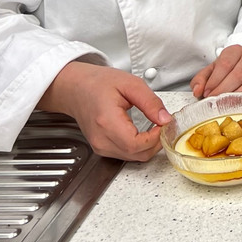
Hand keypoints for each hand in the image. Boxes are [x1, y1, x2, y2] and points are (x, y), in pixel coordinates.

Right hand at [39, 61, 170, 161]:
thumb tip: (166, 119)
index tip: (165, 124)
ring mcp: (100, 147)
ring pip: (133, 157)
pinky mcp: (101, 148)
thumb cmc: (98, 83)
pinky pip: (126, 154)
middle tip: (165, 125)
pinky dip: (139, 147)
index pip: (136, 144)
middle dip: (156, 142)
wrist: (76, 88)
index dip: (156, 137)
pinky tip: (144, 132)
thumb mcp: (131, 84)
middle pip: (137, 155)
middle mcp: (101, 139)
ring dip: (149, 146)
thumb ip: (150, 103)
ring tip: (155, 126)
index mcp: (107, 122)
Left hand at [190, 44, 241, 97]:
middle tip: (216, 101)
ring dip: (240, 95)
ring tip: (229, 104)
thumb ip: (200, 79)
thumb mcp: (210, 71)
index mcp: (234, 51)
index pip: (225, 64)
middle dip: (225, 90)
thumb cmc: (225, 72)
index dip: (215, 80)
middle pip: (239, 73)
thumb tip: (197, 91)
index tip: (207, 93)